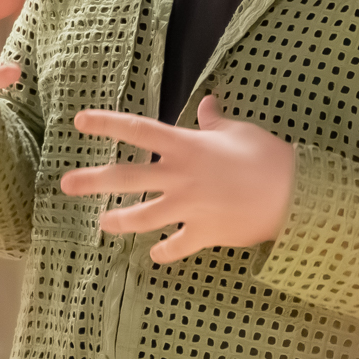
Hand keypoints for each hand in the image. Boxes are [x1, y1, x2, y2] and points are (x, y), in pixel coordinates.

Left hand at [60, 95, 295, 263]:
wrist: (293, 196)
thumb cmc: (267, 156)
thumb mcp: (239, 131)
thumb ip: (215, 121)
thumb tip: (207, 102)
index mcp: (186, 146)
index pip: (137, 130)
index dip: (107, 124)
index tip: (79, 121)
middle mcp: (180, 177)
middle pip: (127, 177)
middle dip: (93, 180)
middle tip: (65, 184)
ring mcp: (188, 209)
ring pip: (143, 217)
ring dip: (120, 221)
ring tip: (103, 223)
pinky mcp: (203, 234)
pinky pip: (176, 247)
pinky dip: (165, 252)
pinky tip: (155, 255)